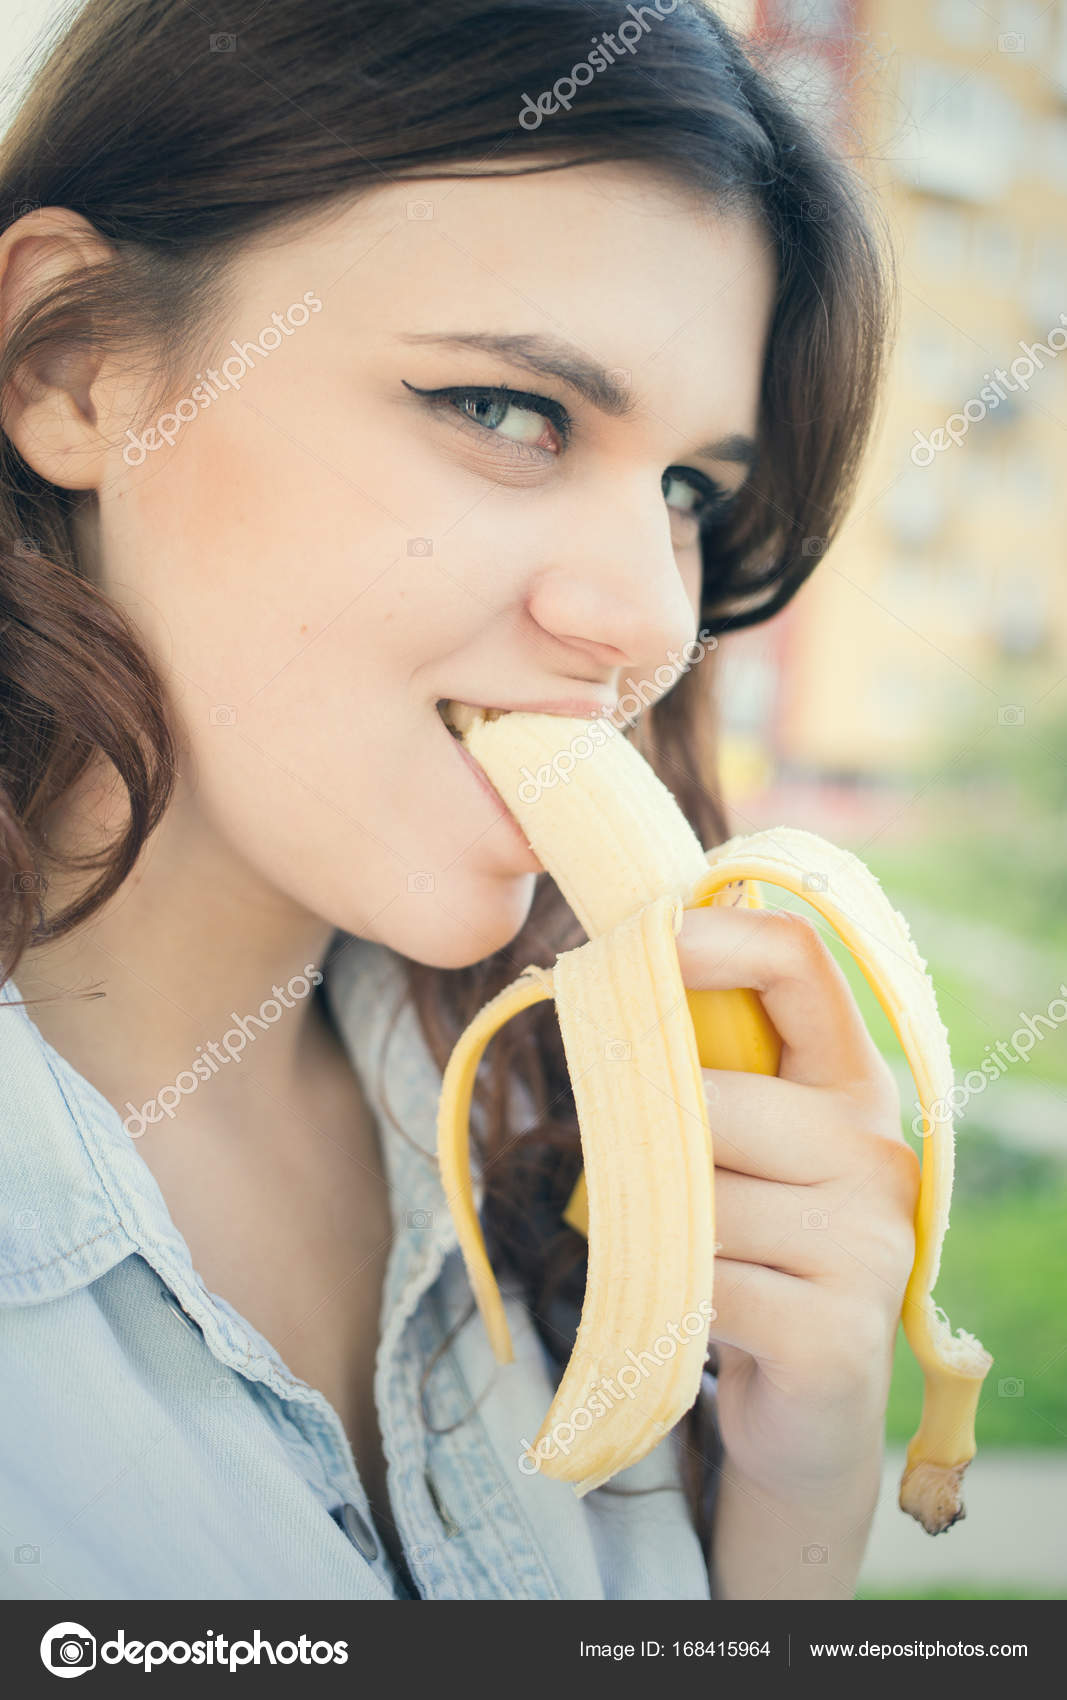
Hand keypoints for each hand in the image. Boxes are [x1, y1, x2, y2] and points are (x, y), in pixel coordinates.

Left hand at [675, 901, 919, 1506]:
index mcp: (850, 1083)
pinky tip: (697, 1313)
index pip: (797, 961)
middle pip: (714, 1100)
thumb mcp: (741, 1151)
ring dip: (657, 1234)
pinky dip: (674, 1299)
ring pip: (699, 1201)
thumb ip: (703, 1071)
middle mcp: (876, 1149)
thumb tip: (604, 976)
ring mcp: (870, 1243)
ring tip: (682, 1262)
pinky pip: (705, 1284)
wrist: (808, 1410)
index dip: (713, 936)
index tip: (636, 945)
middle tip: (635, 1185)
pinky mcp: (839, 1333)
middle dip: (649, 1143)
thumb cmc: (753, 1253)